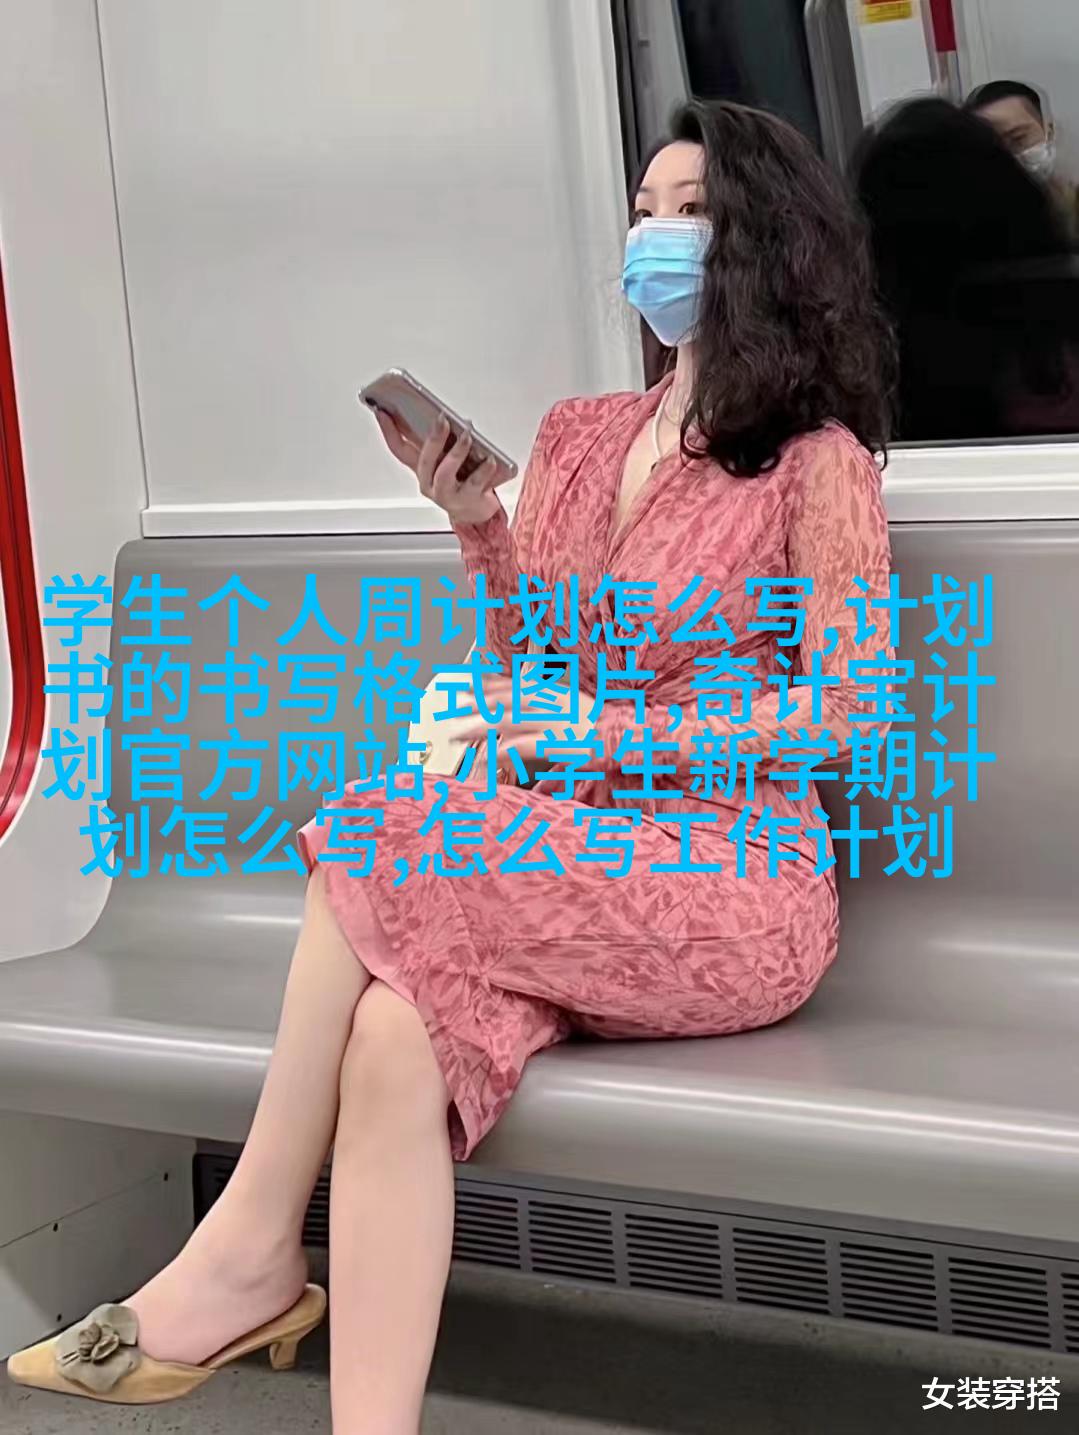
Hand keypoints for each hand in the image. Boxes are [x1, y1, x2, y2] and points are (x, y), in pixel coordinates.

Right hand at [372, 407, 502, 525]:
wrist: (476, 514)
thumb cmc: (462, 482)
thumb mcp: (447, 461)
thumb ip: (446, 442)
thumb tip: (455, 419)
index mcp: (422, 469)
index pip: (398, 449)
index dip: (388, 430)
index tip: (382, 411)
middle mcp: (430, 482)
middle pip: (425, 460)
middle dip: (433, 438)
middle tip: (441, 419)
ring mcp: (446, 494)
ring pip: (445, 473)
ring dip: (456, 453)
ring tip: (467, 437)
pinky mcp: (466, 500)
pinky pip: (474, 483)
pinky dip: (483, 470)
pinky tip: (490, 459)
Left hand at [445, 673, 597, 769]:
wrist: (631, 736)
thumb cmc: (603, 727)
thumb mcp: (574, 707)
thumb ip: (549, 704)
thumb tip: (525, 703)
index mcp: (555, 693)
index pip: (514, 686)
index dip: (487, 686)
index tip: (464, 687)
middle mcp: (552, 703)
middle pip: (506, 700)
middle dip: (476, 704)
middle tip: (451, 710)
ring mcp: (556, 722)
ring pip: (510, 720)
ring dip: (482, 726)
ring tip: (458, 734)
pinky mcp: (562, 743)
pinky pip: (528, 744)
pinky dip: (508, 748)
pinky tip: (489, 754)